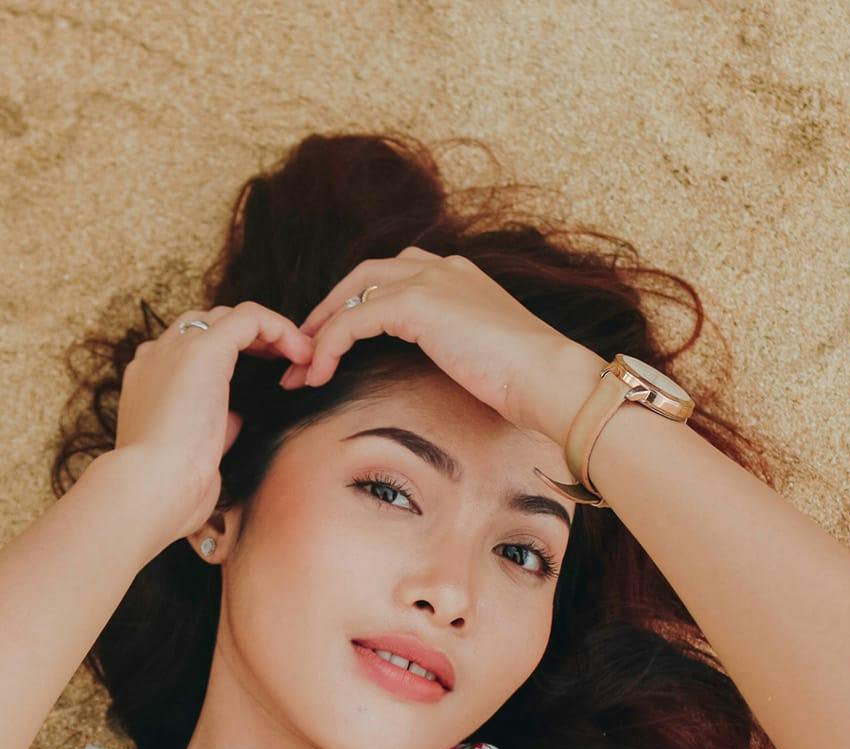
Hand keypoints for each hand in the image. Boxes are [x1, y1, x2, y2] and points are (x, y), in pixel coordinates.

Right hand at [114, 301, 316, 541]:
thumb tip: (235, 418)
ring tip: (299, 359)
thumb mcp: (192, 449)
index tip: (263, 378)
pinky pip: (250, 318)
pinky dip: (281, 329)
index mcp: (148, 380)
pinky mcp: (203, 349)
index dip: (231, 356)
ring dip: (269, 334)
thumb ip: (211, 425)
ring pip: (230, 317)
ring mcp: (177, 348)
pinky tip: (302, 355)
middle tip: (285, 366)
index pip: (189, 348)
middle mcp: (157, 356)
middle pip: (209, 325)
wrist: (150, 488)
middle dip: (251, 340)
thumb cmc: (169, 486)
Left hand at [282, 247, 593, 444]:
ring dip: (320, 332)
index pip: (393, 277)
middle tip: (303, 347)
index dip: (358, 305)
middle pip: (364, 276)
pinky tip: (318, 374)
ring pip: (353, 296)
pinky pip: (353, 320)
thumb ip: (452, 346)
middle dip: (329, 310)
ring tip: (300, 368)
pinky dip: (329, 346)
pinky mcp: (417, 302)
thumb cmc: (526, 381)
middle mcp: (441, 267)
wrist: (549, 378)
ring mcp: (430, 279)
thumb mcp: (480, 353)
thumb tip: (434, 369)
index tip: (334, 342)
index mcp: (458, 276)